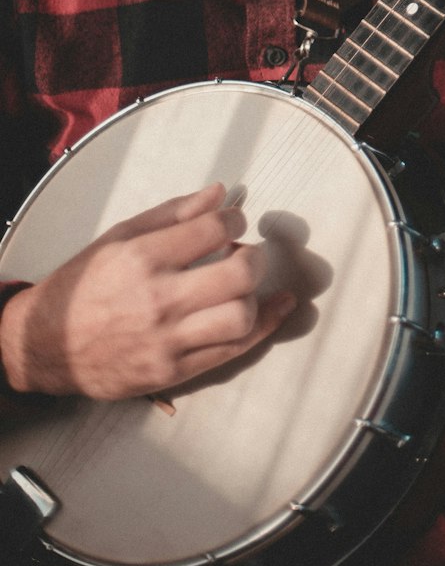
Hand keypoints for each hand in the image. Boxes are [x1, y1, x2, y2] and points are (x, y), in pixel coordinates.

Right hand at [0, 183, 294, 399]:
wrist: (45, 345)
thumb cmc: (83, 284)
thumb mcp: (120, 236)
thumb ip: (173, 213)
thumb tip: (220, 193)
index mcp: (143, 258)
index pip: (214, 229)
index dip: (234, 219)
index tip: (233, 222)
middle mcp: (158, 299)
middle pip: (239, 274)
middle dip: (254, 257)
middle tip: (244, 253)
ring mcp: (167, 340)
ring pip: (241, 317)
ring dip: (255, 295)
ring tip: (243, 286)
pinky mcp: (173, 372)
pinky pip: (232, 351)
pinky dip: (264, 327)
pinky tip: (279, 308)